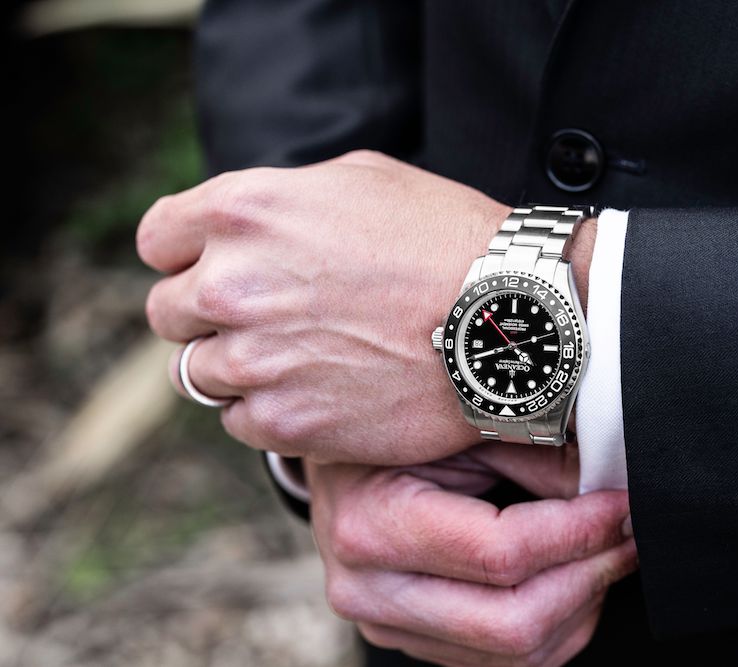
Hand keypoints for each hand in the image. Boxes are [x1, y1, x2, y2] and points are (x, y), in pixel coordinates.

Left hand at [138, 150, 511, 464]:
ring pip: (199, 374)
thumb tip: (245, 229)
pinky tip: (324, 393)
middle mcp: (233, 284)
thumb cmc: (450, 241)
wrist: (512, 320)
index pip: (158, 239)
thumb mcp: (362, 180)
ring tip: (305, 359)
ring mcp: (255, 360)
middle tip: (271, 320)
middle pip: (169, 312)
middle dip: (210, 315)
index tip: (216, 270)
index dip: (187, 255)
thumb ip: (281, 200)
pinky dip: (272, 412)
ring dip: (240, 368)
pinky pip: (241, 424)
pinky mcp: (286, 423)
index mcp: (245, 210)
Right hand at [310, 449, 635, 666]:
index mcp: (373, 524)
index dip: (578, 533)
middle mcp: (370, 591)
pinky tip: (573, 578)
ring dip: (581, 606)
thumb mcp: (459, 425)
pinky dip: (556, 626)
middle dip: (589, 578)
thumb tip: (609, 481)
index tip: (622, 505)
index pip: (499, 553)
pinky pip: (504, 663)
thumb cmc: (399, 433)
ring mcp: (388, 627)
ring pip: (516, 655)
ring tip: (607, 552)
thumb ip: (533, 451)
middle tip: (629, 534)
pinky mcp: (413, 643)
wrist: (339, 465)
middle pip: (512, 623)